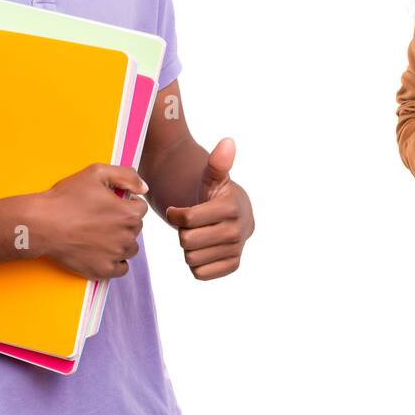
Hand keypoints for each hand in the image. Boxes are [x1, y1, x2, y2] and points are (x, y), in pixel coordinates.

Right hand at [34, 163, 148, 280]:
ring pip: (130, 248)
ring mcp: (114, 256)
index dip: (126, 203)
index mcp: (128, 213)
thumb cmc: (66, 197)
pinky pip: (121, 269)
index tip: (110, 203)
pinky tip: (103, 252)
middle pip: (135, 228)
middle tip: (101, 218)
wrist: (41, 224)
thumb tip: (144, 188)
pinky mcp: (102, 270)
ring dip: (121, 241)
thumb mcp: (97, 172)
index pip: (140, 208)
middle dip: (123, 222)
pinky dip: (116, 262)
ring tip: (100, 234)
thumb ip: (127, 176)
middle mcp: (126, 236)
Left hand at [164, 137, 253, 279]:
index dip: (176, 214)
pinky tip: (202, 249)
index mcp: (231, 207)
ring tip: (198, 235)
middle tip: (190, 224)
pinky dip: (196, 264)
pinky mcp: (233, 265)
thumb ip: (218, 163)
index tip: (178, 209)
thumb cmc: (215, 195)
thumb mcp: (213, 178)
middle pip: (187, 240)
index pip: (187, 219)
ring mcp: (236, 249)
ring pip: (192, 258)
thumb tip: (228, 141)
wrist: (234, 215)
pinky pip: (200, 273)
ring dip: (189, 247)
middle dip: (183, 232)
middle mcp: (237, 230)